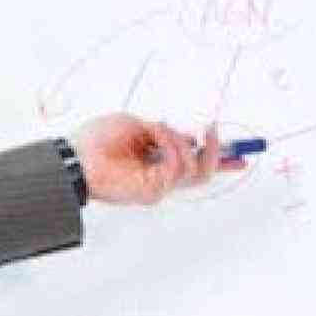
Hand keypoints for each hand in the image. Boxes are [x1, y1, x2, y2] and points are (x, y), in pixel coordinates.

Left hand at [71, 114, 235, 205]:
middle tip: (211, 130)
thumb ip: (165, 132)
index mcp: (156, 160)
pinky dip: (171, 145)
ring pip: (196, 170)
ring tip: (160, 128)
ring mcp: (158, 185)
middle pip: (203, 172)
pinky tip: (155, 134)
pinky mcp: (153, 190)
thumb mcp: (138, 125)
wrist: (76, 155)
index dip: (219, 158)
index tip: (239, 152)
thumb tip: (188, 135)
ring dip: (182, 142)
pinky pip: (178, 168)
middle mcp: (160, 176)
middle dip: (216, 152)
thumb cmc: (96, 140)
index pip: (194, 163)